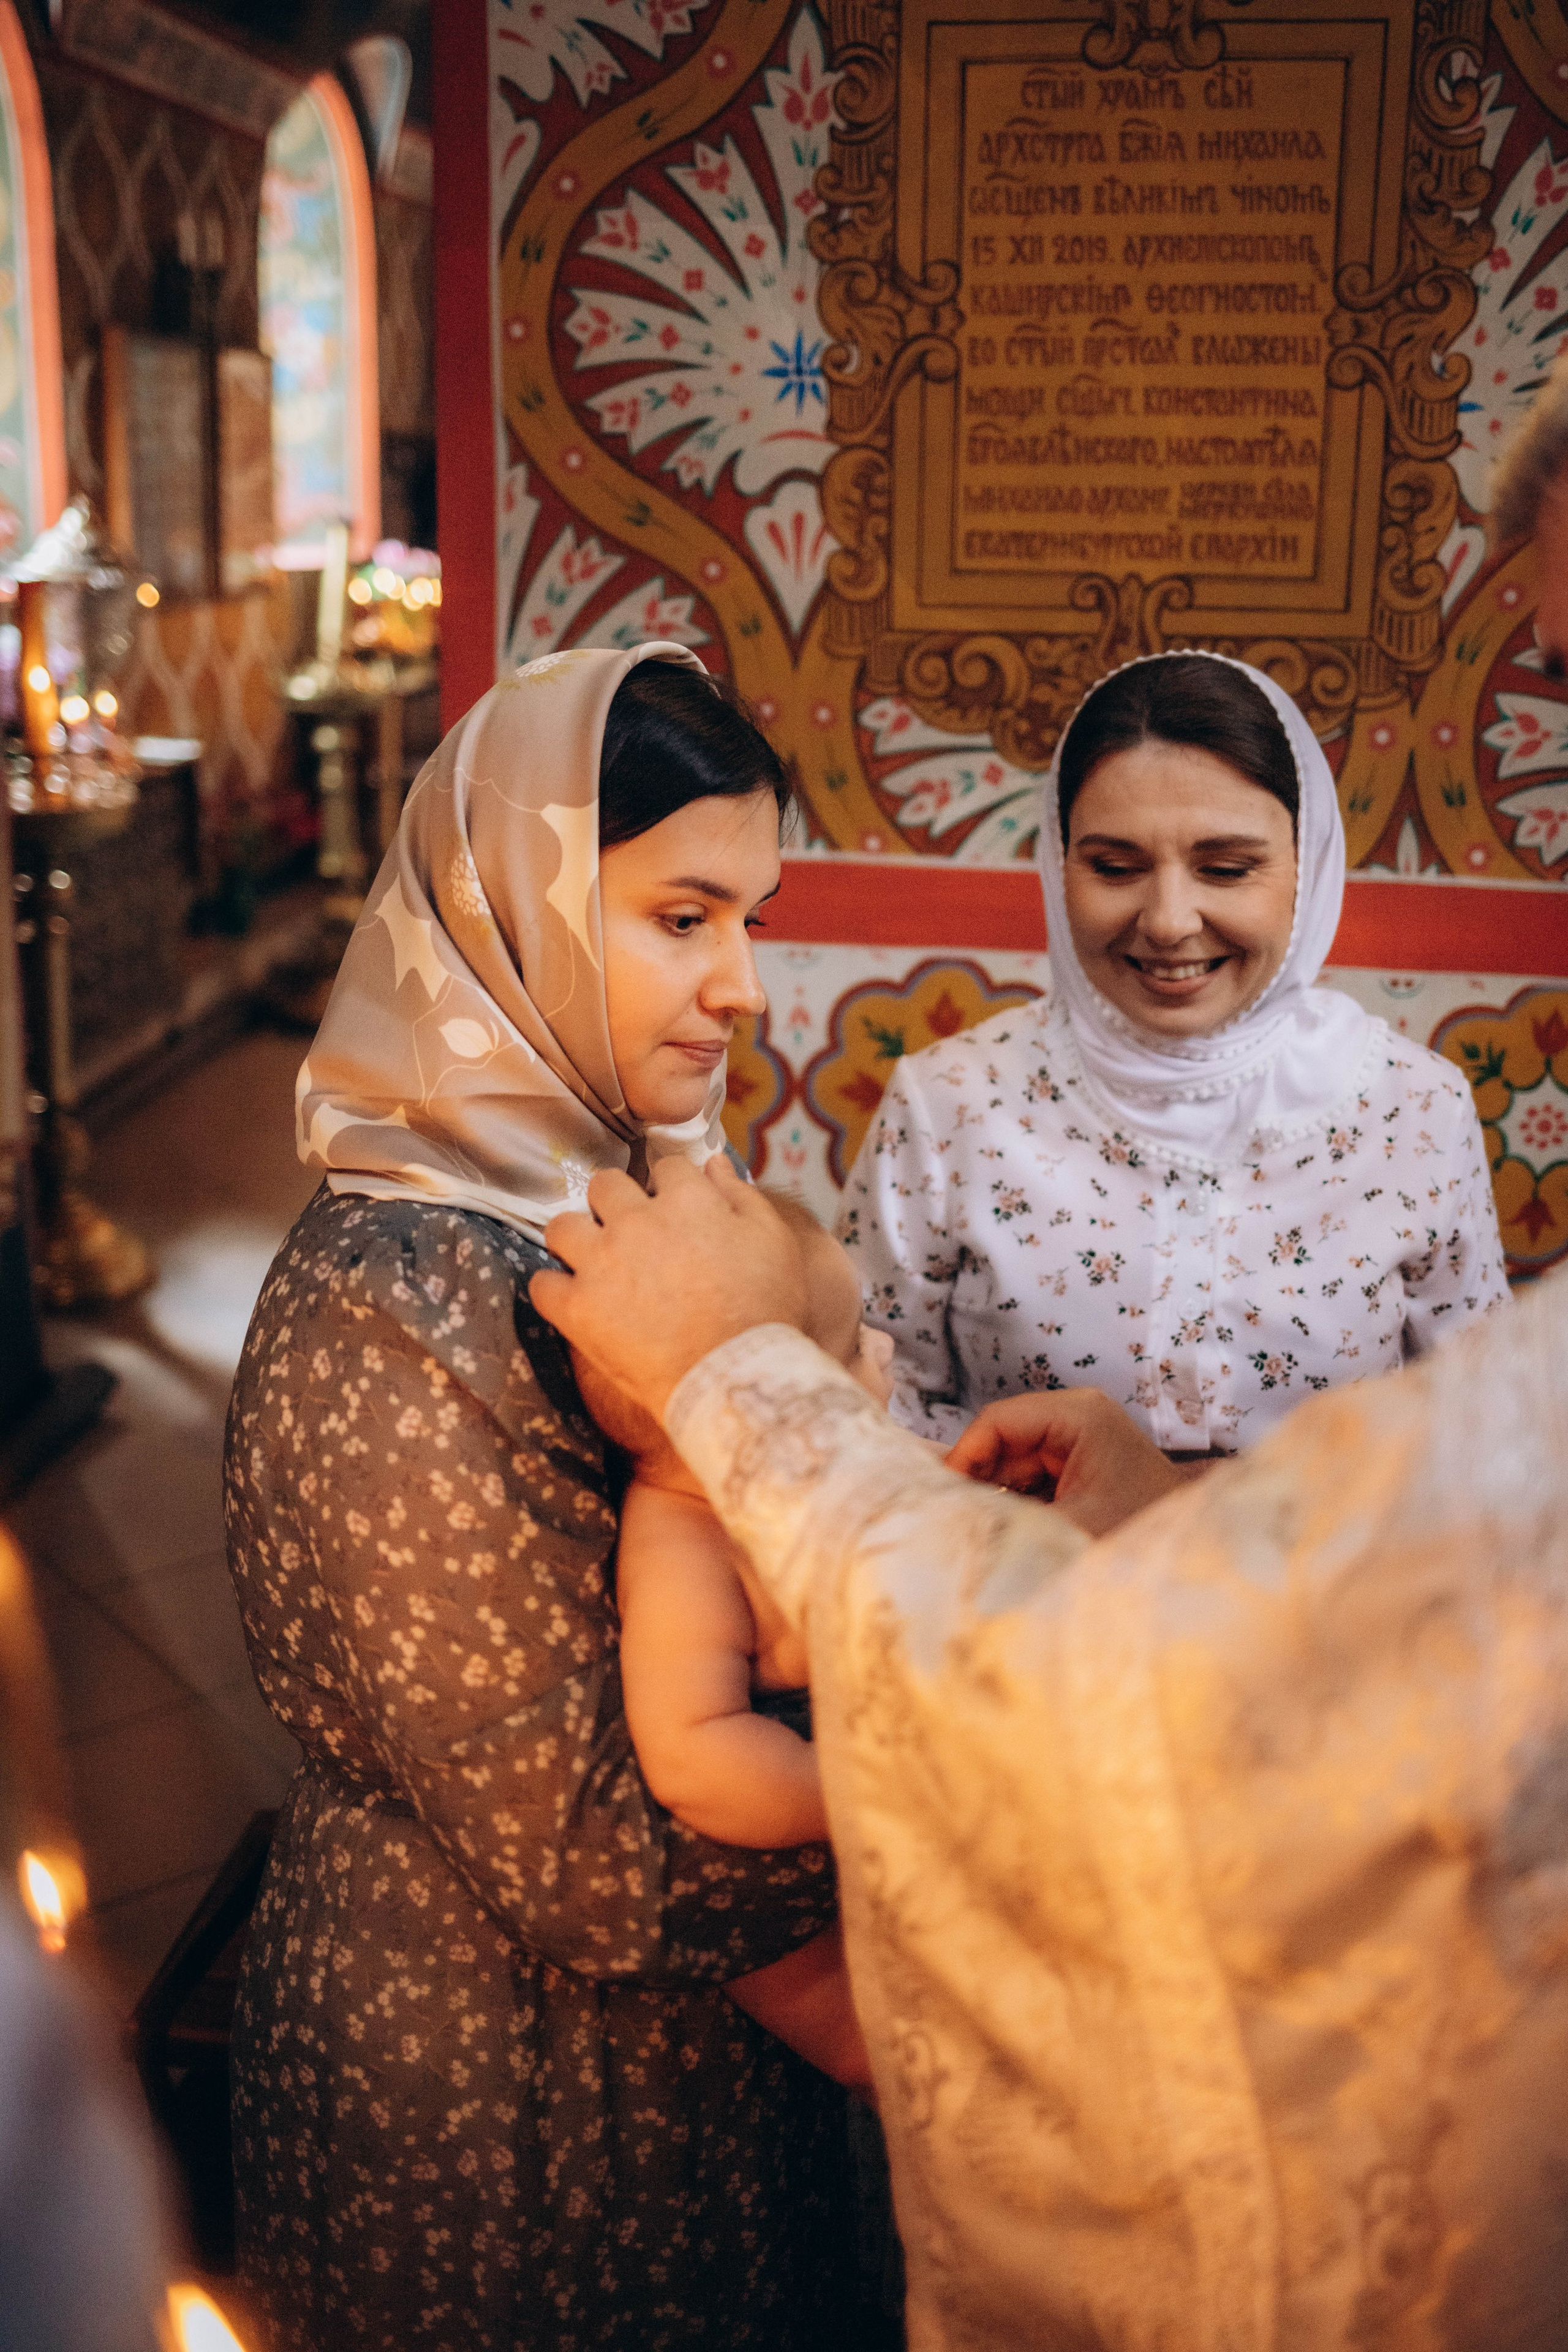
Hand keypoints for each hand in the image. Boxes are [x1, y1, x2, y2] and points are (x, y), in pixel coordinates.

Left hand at [531, 1155, 807, 1419]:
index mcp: (687, 1200)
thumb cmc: (765, 1312)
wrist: (735, 1379)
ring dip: (575, 1238)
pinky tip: (573, 1300)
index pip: (666, 1168)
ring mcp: (601, 1264)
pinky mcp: (577, 1308)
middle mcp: (636, 1221)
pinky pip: (542, 1284)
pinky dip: (554, 1290)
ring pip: (561, 1226)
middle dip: (615, 1202)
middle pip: (605, 1185)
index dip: (670, 1189)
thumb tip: (714, 1162)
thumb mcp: (774, 1241)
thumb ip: (741, 1194)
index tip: (673, 1212)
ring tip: (592, 1261)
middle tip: (629, 1233)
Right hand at [945, 1387, 1188, 1538]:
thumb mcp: (1072, 1526)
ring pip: (1008, 1465)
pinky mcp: (1076, 1467)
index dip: (962, 1457)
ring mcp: (1075, 1442)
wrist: (1197, 1552)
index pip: (997, 1421)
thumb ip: (1009, 1519)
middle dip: (976, 1482)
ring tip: (976, 1533)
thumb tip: (951, 1520)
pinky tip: (1003, 1534)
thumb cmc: (1145, 1531)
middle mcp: (1074, 1419)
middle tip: (951, 1521)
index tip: (940, 1498)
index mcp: (1077, 1416)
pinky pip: (1027, 1481)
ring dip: (993, 1498)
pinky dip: (1013, 1506)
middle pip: (999, 1442)